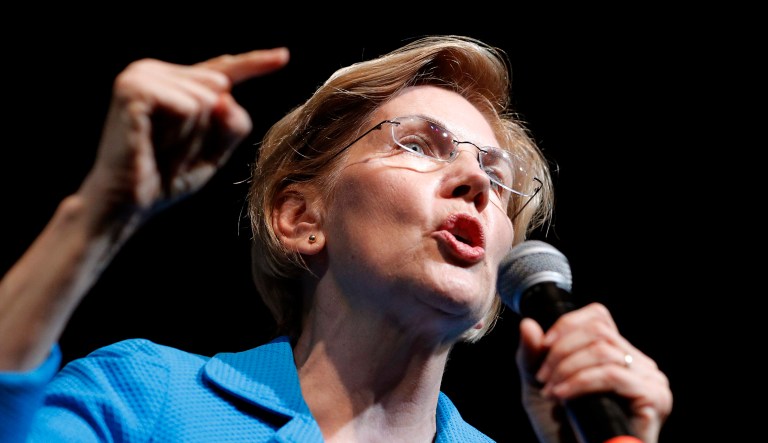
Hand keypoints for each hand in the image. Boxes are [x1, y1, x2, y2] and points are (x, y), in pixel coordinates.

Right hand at [79, 47, 289, 227]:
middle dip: (207, 129)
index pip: (223, 70)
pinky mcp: (133, 88)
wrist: (128, 203)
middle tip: (173, 150)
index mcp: (175, 82)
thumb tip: (223, 94)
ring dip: (191, 133)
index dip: (255, 63)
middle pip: (220, 88)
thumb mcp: (216, 150)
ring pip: (205, 97)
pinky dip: (180, 131)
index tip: (284, 56)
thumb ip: (233, 121)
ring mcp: (142, 74)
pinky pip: (188, 105)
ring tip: (161, 147)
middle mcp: (156, 70)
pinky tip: (153, 140)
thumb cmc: (167, 176)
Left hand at [516, 302, 672, 442]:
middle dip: (561, 351)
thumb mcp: (540, 387)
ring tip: (551, 391)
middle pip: (598, 331)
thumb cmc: (564, 429)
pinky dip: (580, 382)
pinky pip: (612, 375)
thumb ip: (532, 355)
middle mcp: (640, 363)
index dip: (567, 325)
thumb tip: (527, 323)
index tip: (543, 347)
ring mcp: (651, 379)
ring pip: (603, 350)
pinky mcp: (653, 397)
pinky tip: (562, 397)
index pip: (598, 317)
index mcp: (619, 355)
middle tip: (542, 377)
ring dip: (567, 369)